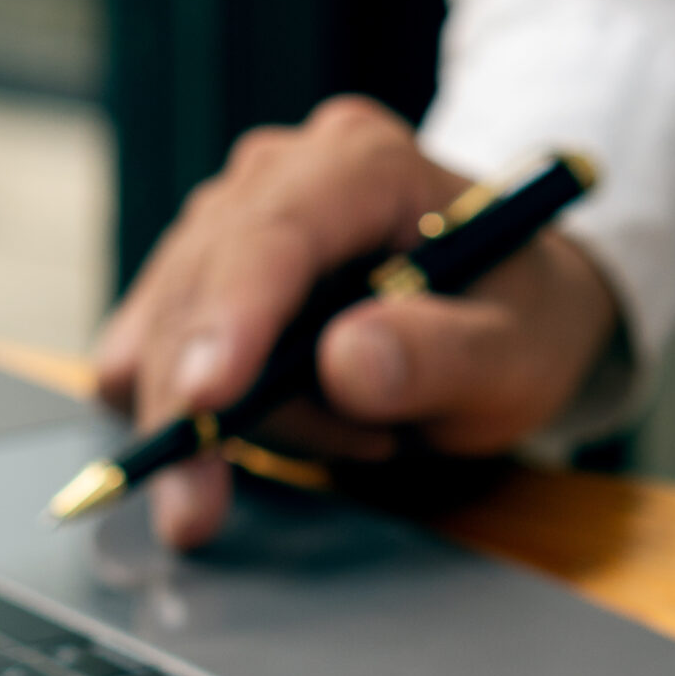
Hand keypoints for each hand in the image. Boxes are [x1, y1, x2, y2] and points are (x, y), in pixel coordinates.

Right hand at [94, 96, 619, 548]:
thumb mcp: (520, 352)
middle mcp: (281, 173)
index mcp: (365, 163)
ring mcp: (232, 221)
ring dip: (226, 418)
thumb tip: (345, 362)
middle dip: (195, 404)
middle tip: (205, 512)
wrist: (513, 312)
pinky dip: (197, 412)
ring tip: (360, 438)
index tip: (207, 403)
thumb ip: (445, 356)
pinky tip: (295, 427)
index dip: (233, 316)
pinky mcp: (200, 277)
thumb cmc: (523, 319)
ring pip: (164, 329)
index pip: (275, 232)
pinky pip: (151, 352)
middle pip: (200, 287)